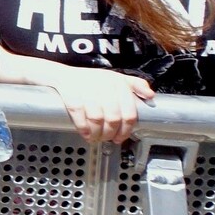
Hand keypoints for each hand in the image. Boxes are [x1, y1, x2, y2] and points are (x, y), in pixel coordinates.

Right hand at [37, 66, 154, 142]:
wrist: (63, 75)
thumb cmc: (92, 80)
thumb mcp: (116, 78)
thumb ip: (136, 85)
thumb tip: (151, 95)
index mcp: (118, 83)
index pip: (129, 112)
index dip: (126, 129)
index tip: (121, 137)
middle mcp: (104, 86)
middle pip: (113, 118)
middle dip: (110, 133)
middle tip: (107, 139)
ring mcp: (86, 90)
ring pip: (97, 119)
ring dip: (96, 133)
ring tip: (96, 138)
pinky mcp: (70, 94)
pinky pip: (79, 115)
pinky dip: (83, 128)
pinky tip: (85, 134)